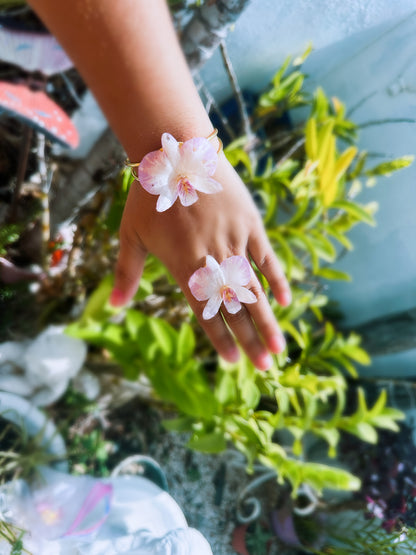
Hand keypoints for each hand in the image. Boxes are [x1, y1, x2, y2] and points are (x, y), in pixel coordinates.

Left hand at [110, 154, 290, 369]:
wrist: (177, 151)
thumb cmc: (150, 195)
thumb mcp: (131, 235)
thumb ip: (125, 274)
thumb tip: (113, 309)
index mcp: (182, 263)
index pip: (203, 310)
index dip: (218, 339)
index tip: (231, 364)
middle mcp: (211, 256)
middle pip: (233, 306)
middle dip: (250, 340)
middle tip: (265, 369)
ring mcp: (234, 239)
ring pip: (253, 287)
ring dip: (267, 319)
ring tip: (280, 348)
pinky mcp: (249, 223)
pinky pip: (265, 257)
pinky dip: (276, 279)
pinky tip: (286, 302)